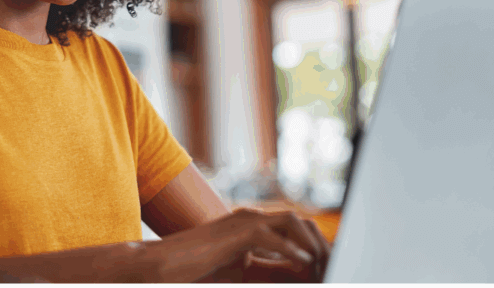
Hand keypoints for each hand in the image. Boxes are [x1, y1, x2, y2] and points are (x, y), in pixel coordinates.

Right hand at [145, 208, 329, 282]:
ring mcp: (244, 221)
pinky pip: (272, 236)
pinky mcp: (235, 232)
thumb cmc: (196, 270)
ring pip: (293, 222)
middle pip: (302, 222)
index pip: (296, 230)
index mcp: (254, 226)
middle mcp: (252, 218)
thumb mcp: (242, 273)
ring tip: (320, 268)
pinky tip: (304, 265)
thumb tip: (300, 275)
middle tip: (331, 269)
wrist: (162, 266)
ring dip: (312, 245)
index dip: (317, 249)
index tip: (330, 269)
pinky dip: (292, 250)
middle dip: (322, 246)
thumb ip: (269, 273)